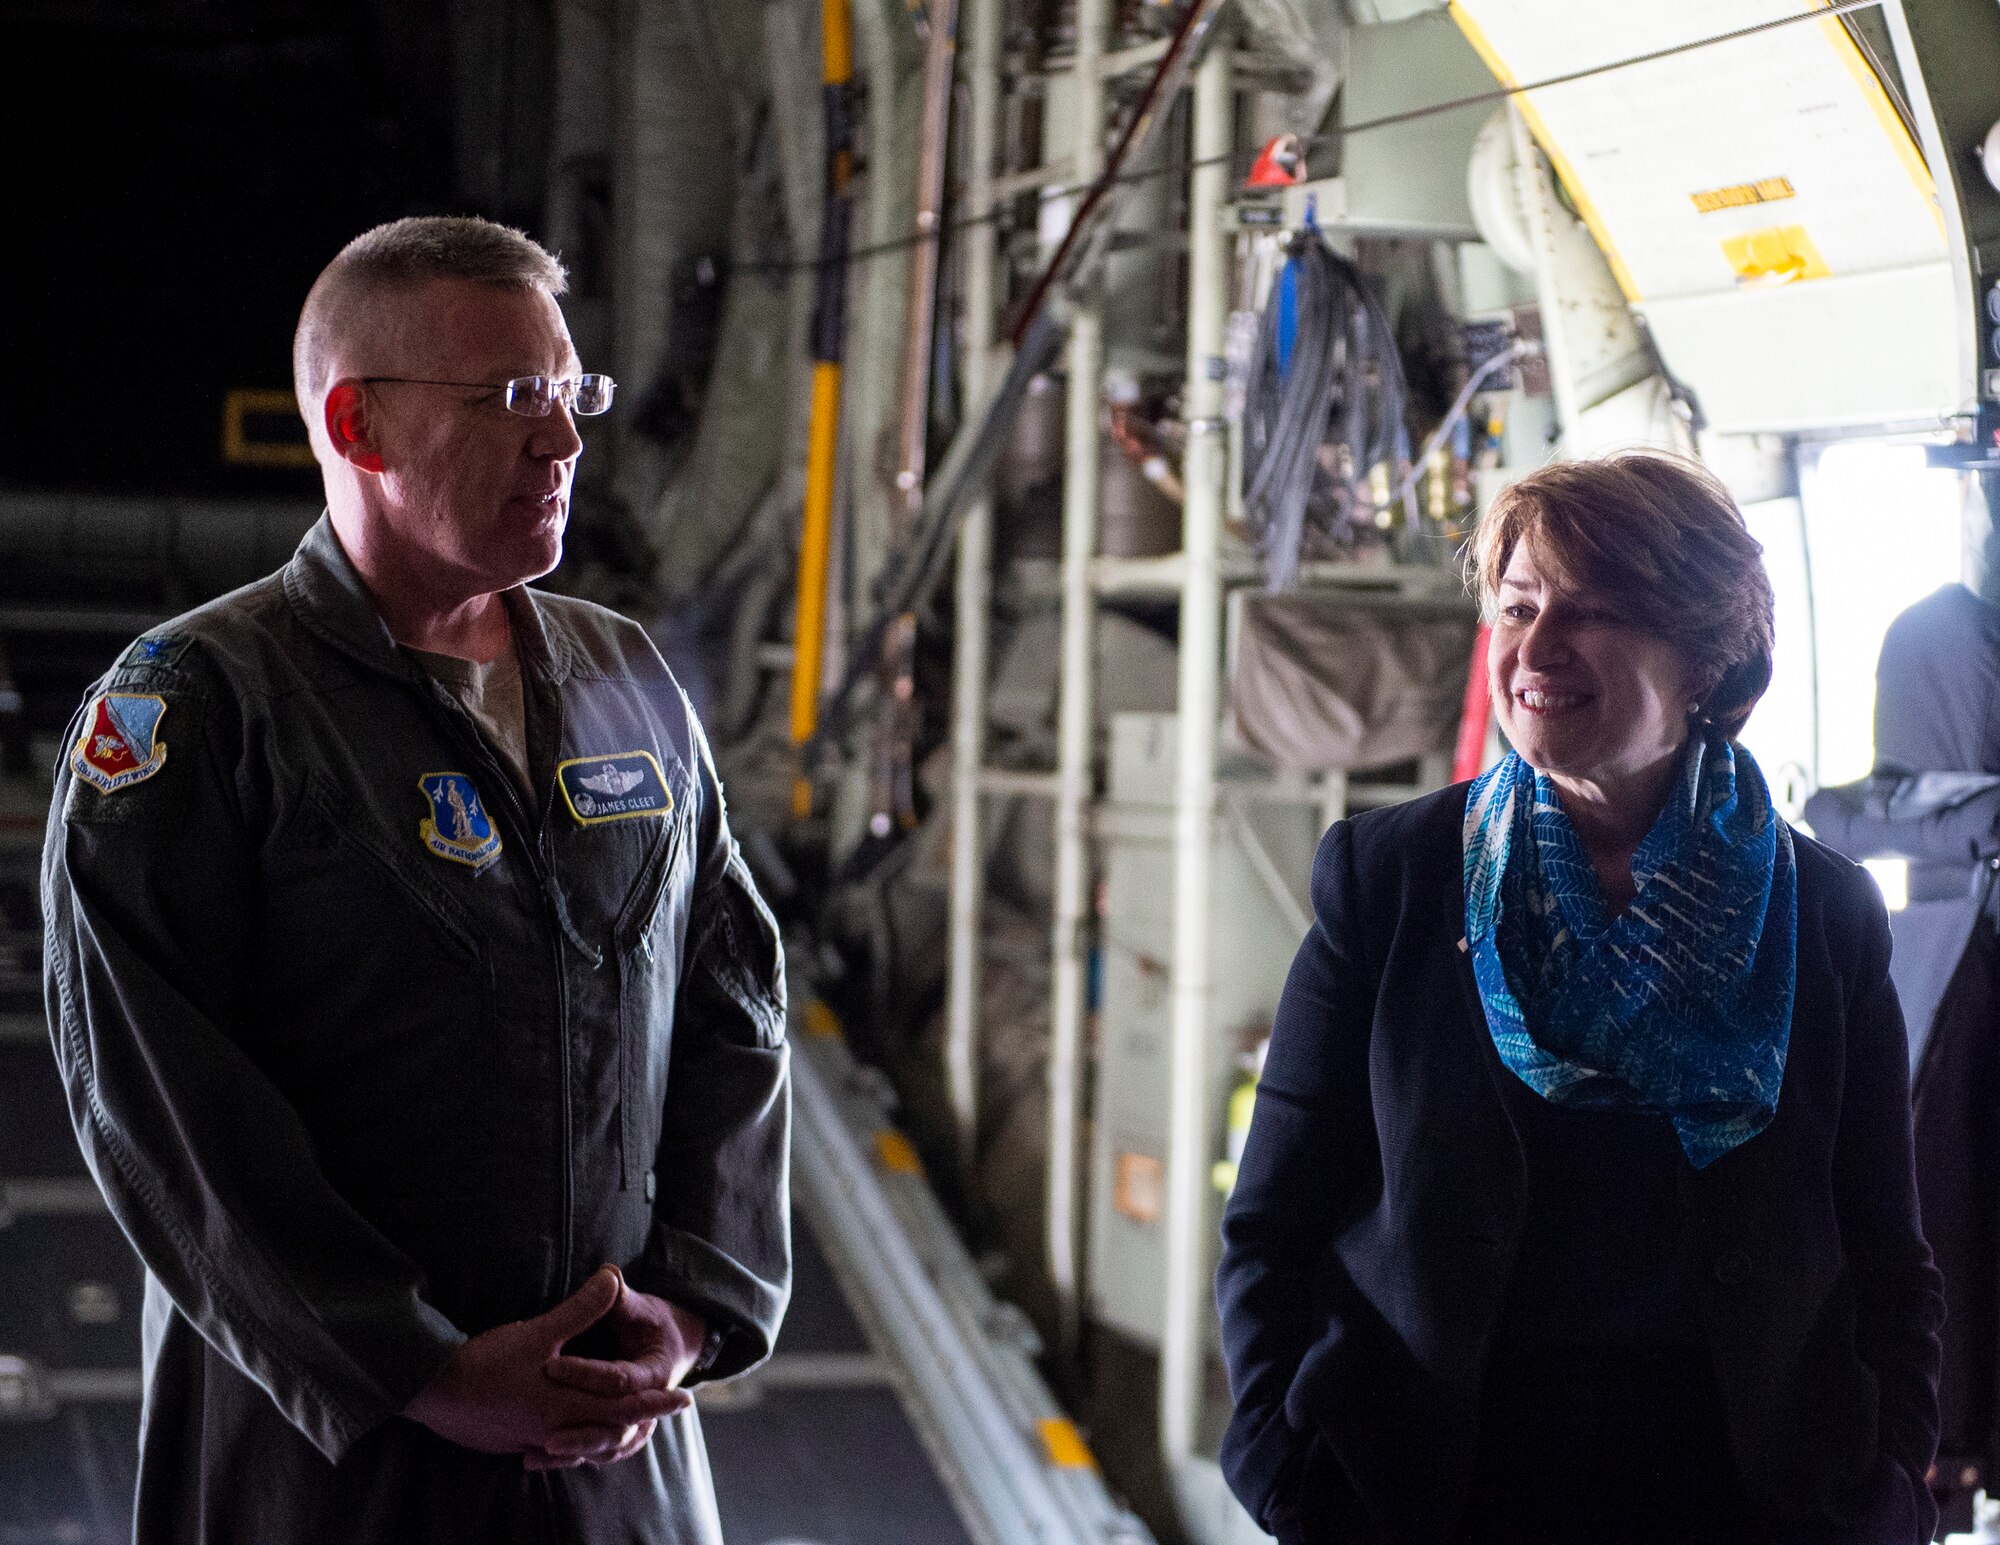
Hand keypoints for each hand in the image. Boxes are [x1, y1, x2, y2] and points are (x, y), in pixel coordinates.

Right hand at [404, 1265, 690, 1465]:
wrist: (433, 1392)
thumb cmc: (487, 1363)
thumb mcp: (539, 1333)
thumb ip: (581, 1309)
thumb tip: (613, 1276)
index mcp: (567, 1403)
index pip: (623, 1405)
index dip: (655, 1401)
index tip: (683, 1397)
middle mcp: (556, 1427)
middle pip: (609, 1430)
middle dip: (642, 1418)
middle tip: (671, 1408)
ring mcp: (534, 1438)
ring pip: (583, 1444)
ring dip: (608, 1433)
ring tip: (629, 1424)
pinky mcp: (514, 1441)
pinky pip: (554, 1449)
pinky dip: (573, 1444)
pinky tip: (571, 1438)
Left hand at [532, 1273, 707, 1472]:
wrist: (675, 1344)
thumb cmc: (652, 1322)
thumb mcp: (637, 1307)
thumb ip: (618, 1297)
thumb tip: (609, 1272)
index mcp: (653, 1372)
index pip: (618, 1379)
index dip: (585, 1373)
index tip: (551, 1366)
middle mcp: (643, 1403)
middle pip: (612, 1426)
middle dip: (579, 1433)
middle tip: (545, 1436)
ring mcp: (628, 1420)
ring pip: (603, 1447)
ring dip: (573, 1451)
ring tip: (538, 1451)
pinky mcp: (611, 1428)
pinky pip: (592, 1451)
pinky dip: (567, 1457)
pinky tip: (532, 1458)